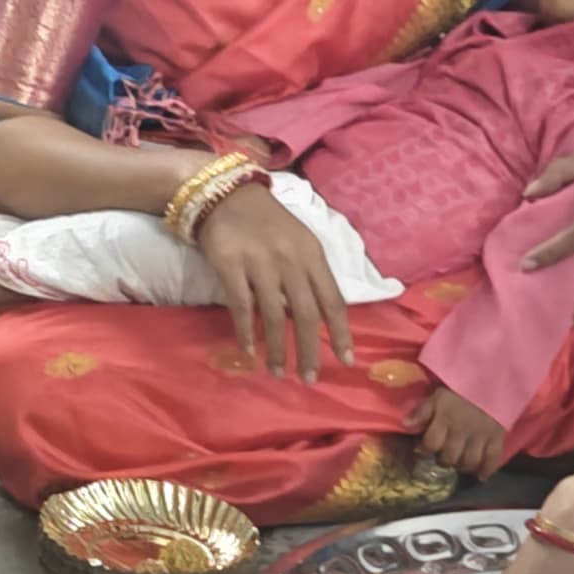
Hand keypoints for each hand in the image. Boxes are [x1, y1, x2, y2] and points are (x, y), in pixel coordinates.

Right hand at [196, 176, 357, 382]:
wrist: (226, 194)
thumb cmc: (267, 222)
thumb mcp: (299, 241)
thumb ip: (310, 274)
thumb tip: (321, 317)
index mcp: (312, 254)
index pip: (333, 300)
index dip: (342, 332)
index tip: (347, 360)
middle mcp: (290, 260)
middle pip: (306, 314)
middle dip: (310, 350)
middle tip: (309, 378)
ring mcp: (260, 262)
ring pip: (274, 316)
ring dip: (277, 349)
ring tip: (278, 371)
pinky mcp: (230, 265)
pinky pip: (242, 306)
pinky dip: (246, 332)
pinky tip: (249, 351)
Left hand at [417, 386, 509, 480]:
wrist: (493, 379)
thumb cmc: (461, 390)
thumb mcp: (438, 395)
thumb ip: (422, 411)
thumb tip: (405, 425)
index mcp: (445, 420)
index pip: (430, 444)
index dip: (424, 450)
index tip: (423, 449)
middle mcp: (461, 432)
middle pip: (449, 458)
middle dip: (444, 460)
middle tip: (444, 456)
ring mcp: (481, 436)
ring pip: (469, 462)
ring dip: (462, 467)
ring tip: (460, 463)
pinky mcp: (497, 438)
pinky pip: (492, 459)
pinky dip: (486, 470)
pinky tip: (481, 476)